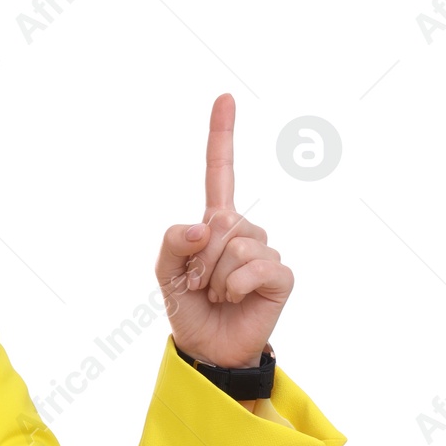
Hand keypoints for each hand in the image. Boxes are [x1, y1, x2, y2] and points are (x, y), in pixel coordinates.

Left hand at [155, 93, 289, 368]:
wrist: (208, 348)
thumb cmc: (188, 308)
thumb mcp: (164, 274)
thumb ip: (172, 244)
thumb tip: (205, 225)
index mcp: (215, 223)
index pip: (221, 173)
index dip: (222, 136)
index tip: (225, 97)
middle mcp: (244, 231)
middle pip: (220, 223)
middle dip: (198, 260)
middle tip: (197, 285)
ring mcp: (265, 251)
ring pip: (235, 246)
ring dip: (214, 277)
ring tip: (216, 294)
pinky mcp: (280, 275)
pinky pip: (253, 267)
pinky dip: (233, 286)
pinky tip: (233, 299)